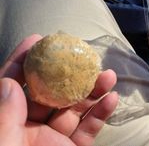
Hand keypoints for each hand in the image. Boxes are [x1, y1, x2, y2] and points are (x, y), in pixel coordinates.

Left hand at [0, 34, 117, 145]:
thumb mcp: (2, 143)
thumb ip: (4, 116)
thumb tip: (8, 84)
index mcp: (11, 121)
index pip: (16, 85)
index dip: (24, 61)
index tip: (37, 40)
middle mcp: (33, 126)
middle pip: (54, 91)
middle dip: (71, 72)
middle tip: (83, 55)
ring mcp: (55, 137)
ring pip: (76, 108)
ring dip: (94, 90)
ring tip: (108, 75)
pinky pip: (90, 129)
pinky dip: (102, 113)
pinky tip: (111, 99)